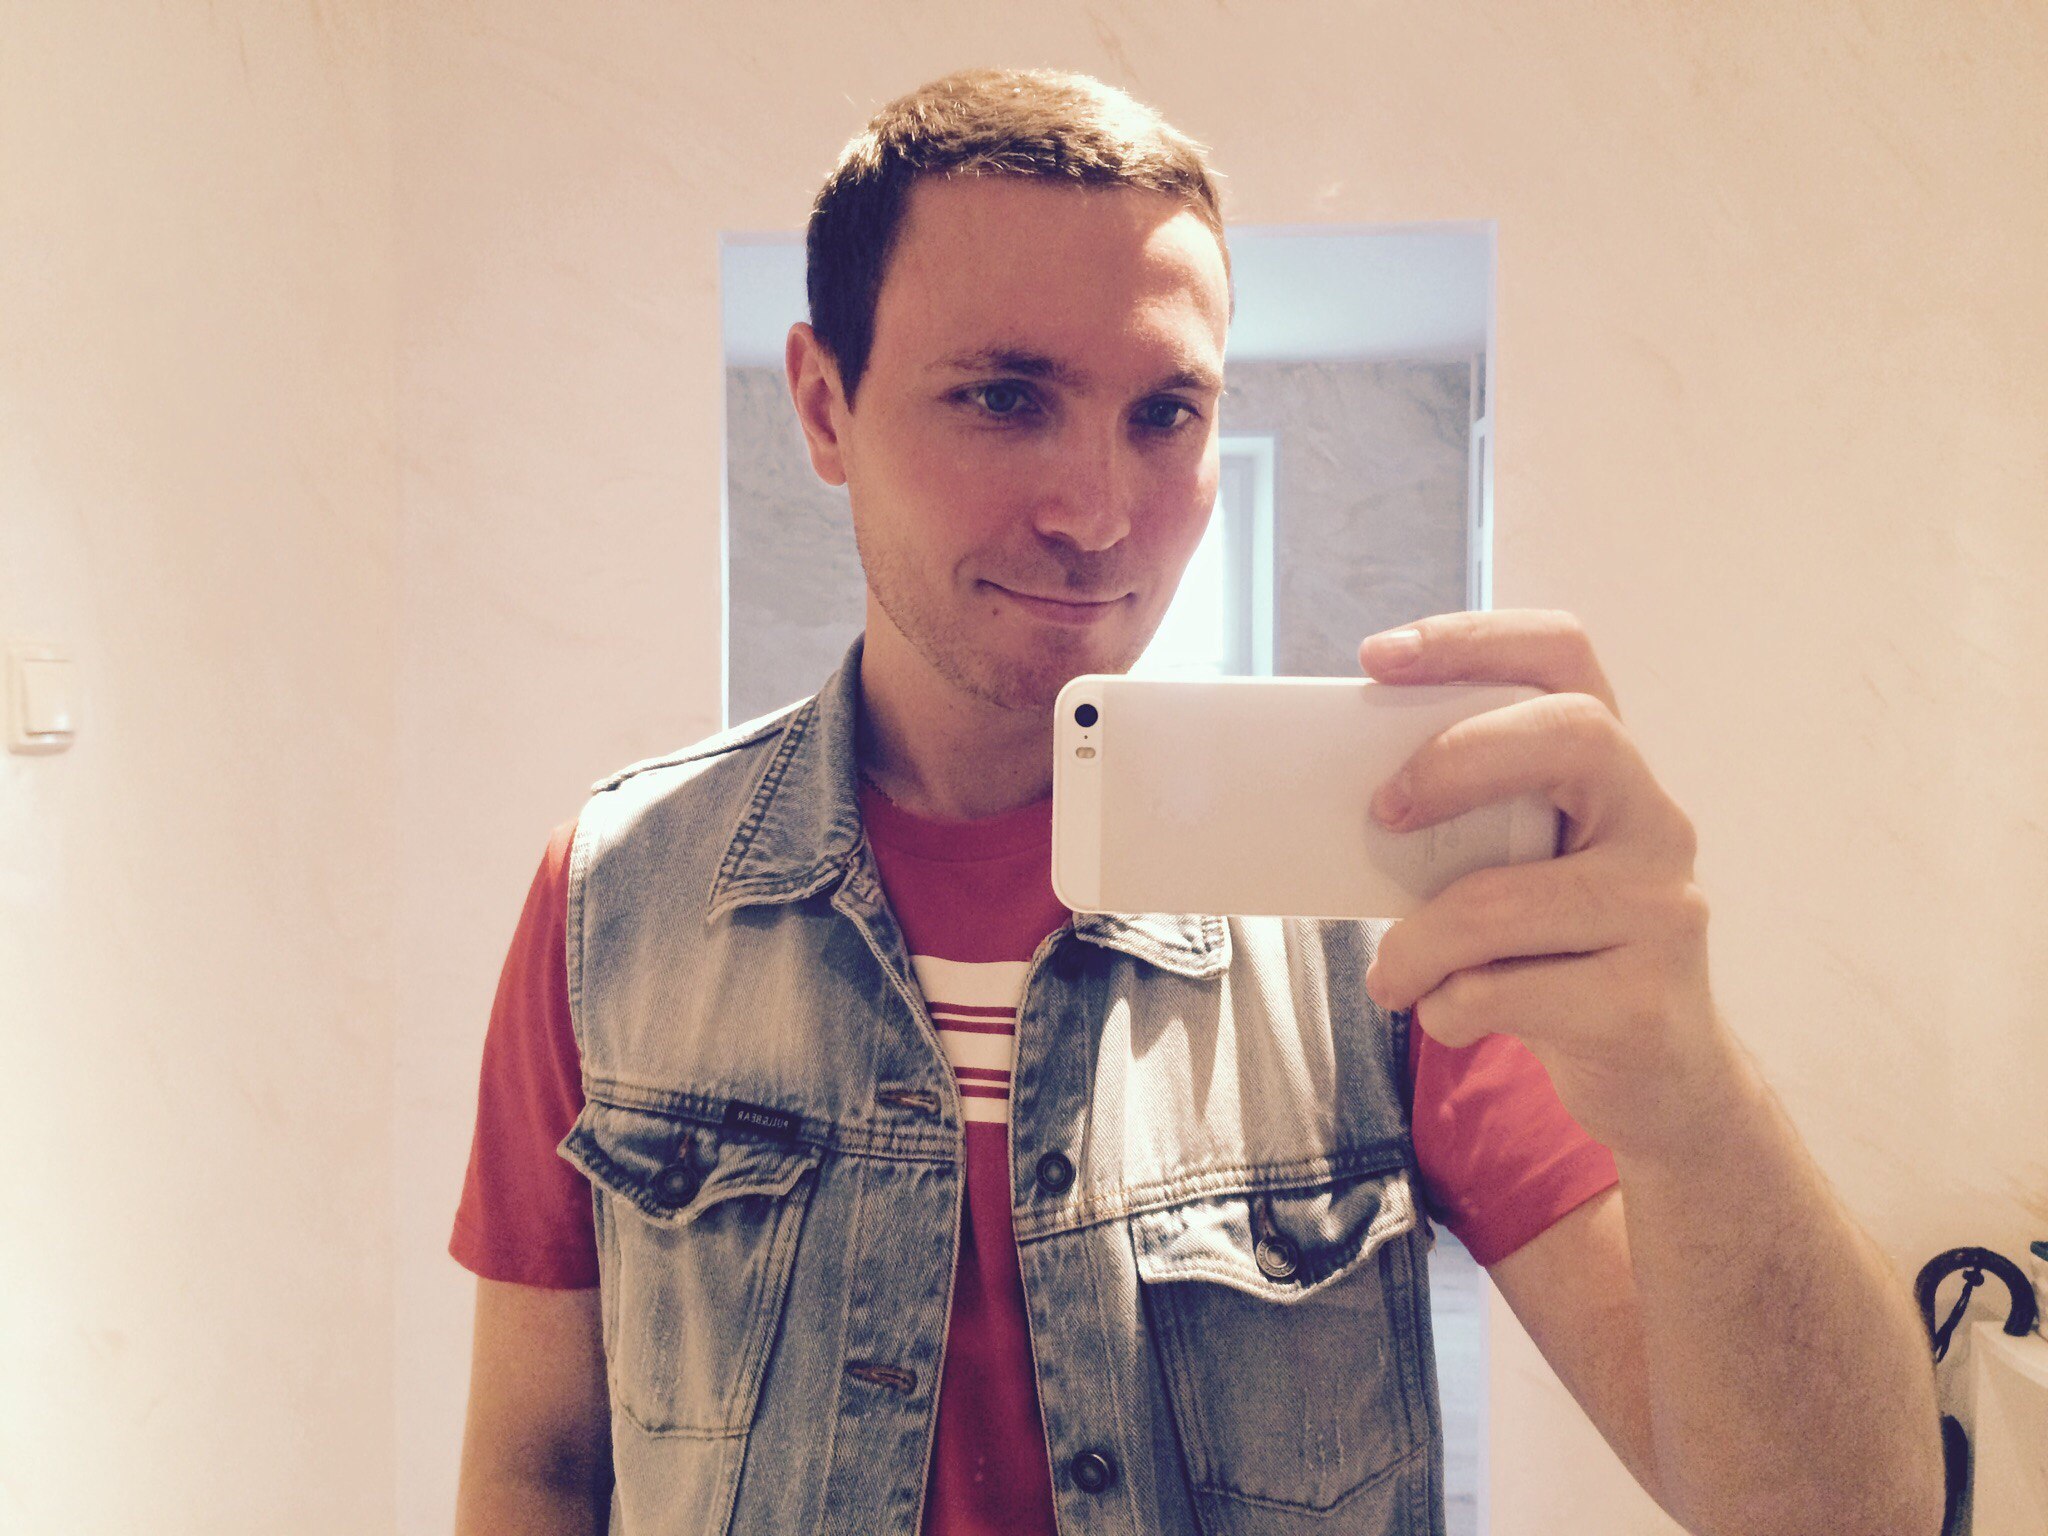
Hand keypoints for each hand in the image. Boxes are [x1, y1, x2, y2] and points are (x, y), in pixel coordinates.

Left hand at [1356, 609, 1735, 1163]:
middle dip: (1457, 761)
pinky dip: (1447, 1006)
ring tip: (1392, 974)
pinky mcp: (1642, 1002)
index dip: (1472, 638)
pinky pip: (1501, 992)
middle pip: (1572, 735)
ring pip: (1504, 899)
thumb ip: (1471, 822)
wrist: (1661, 1081)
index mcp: (1614, 771)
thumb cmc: (1560, 956)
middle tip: (1383, 813)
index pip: (1565, 656)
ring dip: (1418, 942)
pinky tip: (1451, 1013)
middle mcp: (1657, 822)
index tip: (1377, 656)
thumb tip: (1343, 798)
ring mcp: (1663, 910)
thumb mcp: (1522, 869)